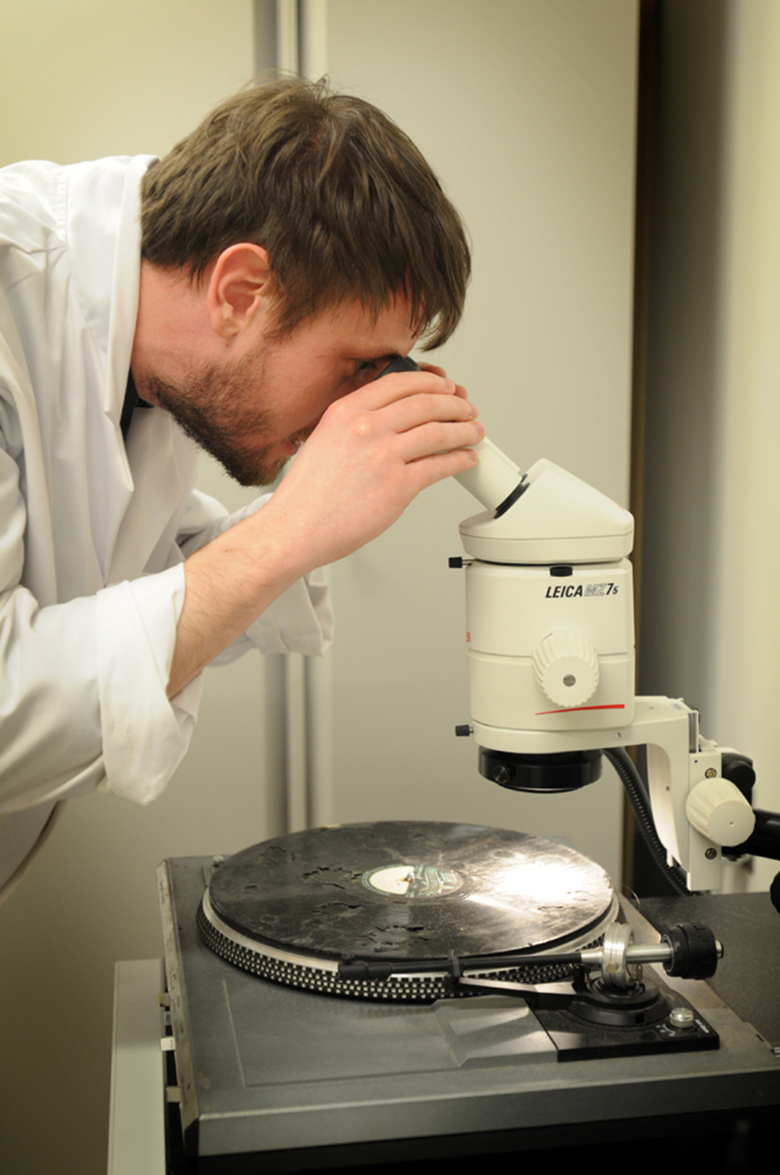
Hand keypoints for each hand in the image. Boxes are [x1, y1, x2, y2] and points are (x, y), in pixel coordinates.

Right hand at [259, 366, 482, 570]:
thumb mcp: (324, 439)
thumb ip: (356, 424)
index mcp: (347, 411)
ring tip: (474, 431)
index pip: (401, 383)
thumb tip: (392, 419)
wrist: (296, 527)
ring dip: (464, 430)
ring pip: (439, 432)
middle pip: (426, 403)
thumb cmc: (307, 494)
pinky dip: (459, 459)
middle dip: (454, 405)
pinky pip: (440, 466)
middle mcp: (366, 427)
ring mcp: (384, 455)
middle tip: (466, 409)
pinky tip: (465, 459)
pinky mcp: (398, 486)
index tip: (444, 388)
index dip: (431, 383)